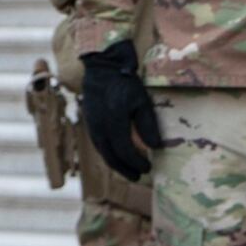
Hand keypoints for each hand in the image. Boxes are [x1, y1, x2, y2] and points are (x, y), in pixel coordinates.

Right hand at [78, 41, 162, 179]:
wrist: (102, 68)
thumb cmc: (126, 83)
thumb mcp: (141, 101)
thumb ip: (148, 125)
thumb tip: (156, 147)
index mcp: (114, 121)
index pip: (124, 150)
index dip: (136, 162)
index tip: (149, 168)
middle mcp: (99, 126)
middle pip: (111, 156)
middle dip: (125, 169)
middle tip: (139, 177)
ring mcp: (92, 125)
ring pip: (103, 152)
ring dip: (116, 164)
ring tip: (129, 171)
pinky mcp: (89, 122)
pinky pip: (98, 144)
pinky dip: (109, 154)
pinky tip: (117, 156)